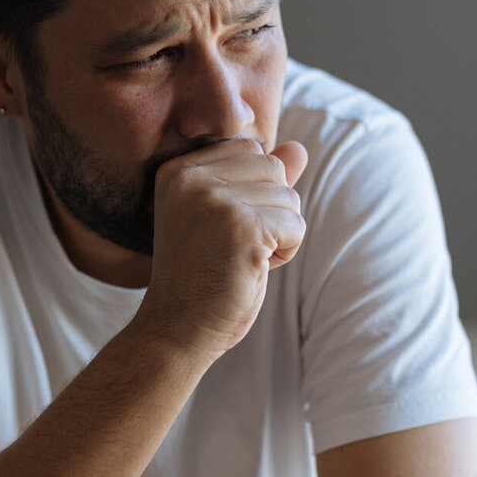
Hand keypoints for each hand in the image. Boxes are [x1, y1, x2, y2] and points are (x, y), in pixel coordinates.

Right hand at [138, 138, 306, 360]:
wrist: (178, 328)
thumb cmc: (202, 275)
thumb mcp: (225, 218)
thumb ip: (257, 179)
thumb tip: (298, 148)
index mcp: (179, 170)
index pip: (249, 148)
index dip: (253, 190)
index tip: (222, 228)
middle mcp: (191, 178)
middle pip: (273, 167)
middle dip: (270, 210)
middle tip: (234, 246)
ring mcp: (215, 201)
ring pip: (288, 196)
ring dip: (279, 233)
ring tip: (241, 258)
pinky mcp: (242, 227)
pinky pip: (296, 224)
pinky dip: (286, 251)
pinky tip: (253, 269)